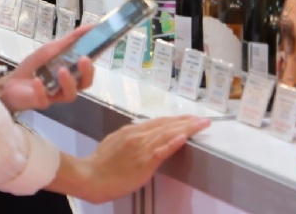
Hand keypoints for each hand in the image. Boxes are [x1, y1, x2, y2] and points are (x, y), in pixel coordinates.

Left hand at [0, 24, 95, 113]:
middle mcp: (68, 86)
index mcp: (72, 73)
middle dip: (87, 72)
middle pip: (85, 84)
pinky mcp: (41, 103)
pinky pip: (45, 99)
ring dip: (68, 82)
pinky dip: (41, 89)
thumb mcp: (50, 49)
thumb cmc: (34, 66)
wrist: (10, 83)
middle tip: (84, 59)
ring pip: (70, 94)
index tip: (98, 47)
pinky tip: (37, 81)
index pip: (88, 70)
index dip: (95, 60)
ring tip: (62, 70)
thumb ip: (70, 40)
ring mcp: (55, 96)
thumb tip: (90, 26)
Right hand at [71, 116, 210, 202]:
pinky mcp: (143, 163)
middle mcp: (139, 136)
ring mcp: (141, 149)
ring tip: (201, 125)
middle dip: (187, 122)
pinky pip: (161, 151)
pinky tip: (184, 138)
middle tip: (204, 119)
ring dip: (186, 129)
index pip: (160, 122)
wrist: (90, 178)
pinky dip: (173, 143)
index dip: (177, 119)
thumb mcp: (115, 141)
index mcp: (132, 131)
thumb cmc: (101, 164)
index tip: (191, 118)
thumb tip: (143, 133)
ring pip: (167, 135)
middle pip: (167, 125)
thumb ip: (131, 136)